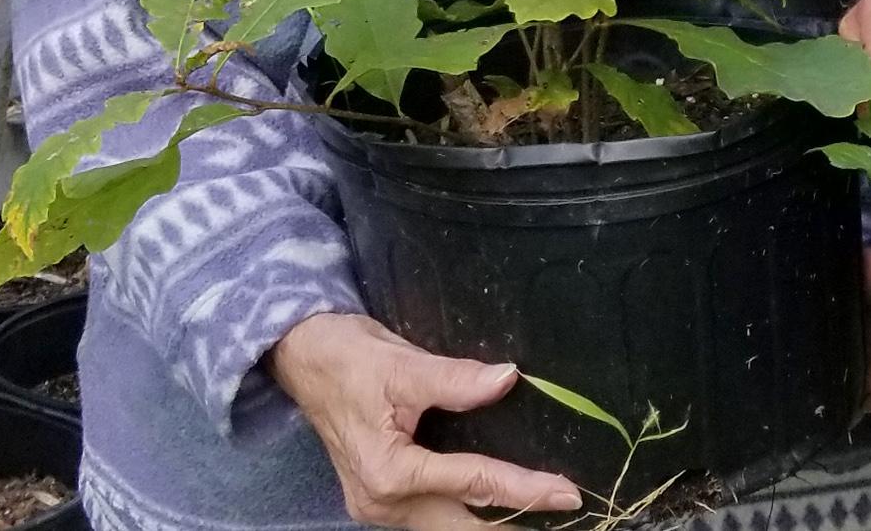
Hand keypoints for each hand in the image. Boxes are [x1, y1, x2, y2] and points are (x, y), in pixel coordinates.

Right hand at [269, 311, 582, 526]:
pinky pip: (432, 517)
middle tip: (562, 511)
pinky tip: (494, 504)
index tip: (566, 493)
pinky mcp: (378, 500)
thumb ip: (457, 378)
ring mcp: (378, 507)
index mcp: (389, 471)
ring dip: (491, 522)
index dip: (525, 488)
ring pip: (447, 529)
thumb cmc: (348, 357)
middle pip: (462, 527)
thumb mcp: (404, 364)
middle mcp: (382, 502)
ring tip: (536, 510)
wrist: (303, 357)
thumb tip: (507, 379)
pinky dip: (466, 512)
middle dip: (512, 523)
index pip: (472, 483)